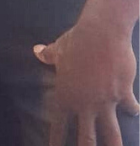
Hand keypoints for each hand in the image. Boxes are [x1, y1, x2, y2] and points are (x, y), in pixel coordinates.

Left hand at [34, 17, 139, 145]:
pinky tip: (135, 111)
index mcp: (66, 94)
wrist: (101, 33)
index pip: (60, 124)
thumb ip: (48, 55)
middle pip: (87, 138)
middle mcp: (85, 104)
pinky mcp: (124, 95)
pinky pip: (130, 108)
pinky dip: (133, 110)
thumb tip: (37, 51)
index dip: (57, 140)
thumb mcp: (59, 49)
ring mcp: (106, 102)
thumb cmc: (76, 41)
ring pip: (112, 134)